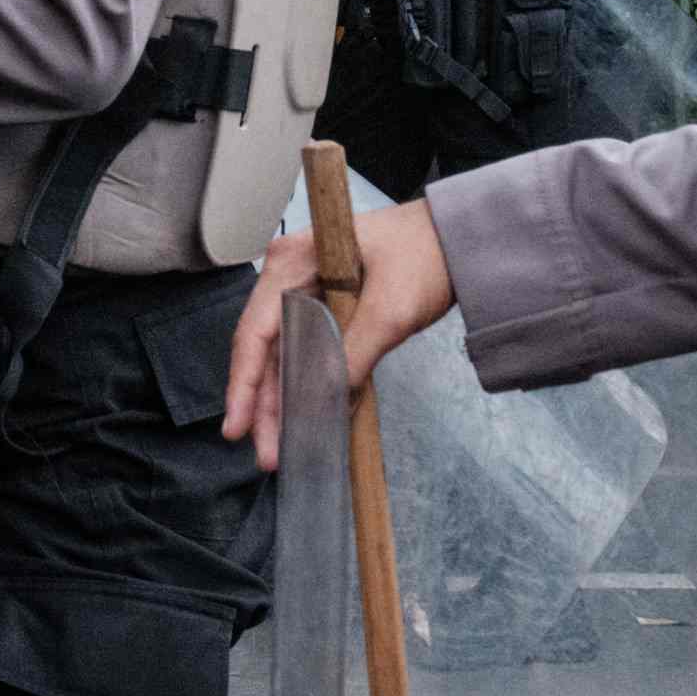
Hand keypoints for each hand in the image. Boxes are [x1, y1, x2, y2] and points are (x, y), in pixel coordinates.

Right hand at [217, 198, 456, 460]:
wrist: (459, 240)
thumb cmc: (424, 256)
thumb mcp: (390, 310)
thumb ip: (354, 356)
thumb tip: (325, 406)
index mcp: (290, 263)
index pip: (254, 333)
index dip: (244, 386)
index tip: (237, 427)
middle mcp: (287, 277)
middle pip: (263, 351)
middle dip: (263, 406)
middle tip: (267, 455)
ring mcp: (303, 294)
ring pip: (280, 358)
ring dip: (280, 403)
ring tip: (278, 449)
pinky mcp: (323, 310)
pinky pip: (303, 354)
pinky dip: (302, 387)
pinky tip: (301, 420)